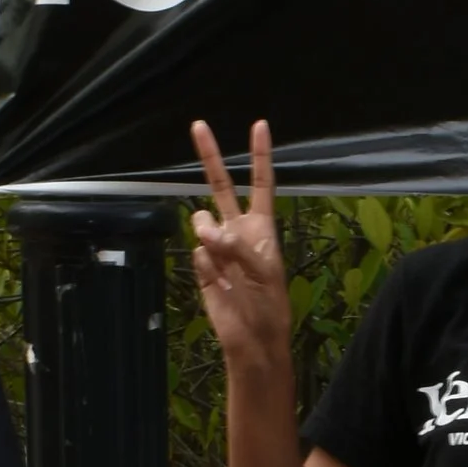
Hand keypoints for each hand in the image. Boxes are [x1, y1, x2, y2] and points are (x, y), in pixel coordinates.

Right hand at [188, 118, 290, 368]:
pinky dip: (207, 266)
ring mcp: (216, 248)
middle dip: (211, 157)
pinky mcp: (201, 266)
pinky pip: (198, 254)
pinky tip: (219, 283)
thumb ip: (237, 245)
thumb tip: (205, 230)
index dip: (260, 156)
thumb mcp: (265, 272)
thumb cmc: (269, 307)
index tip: (260, 125)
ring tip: (225, 263)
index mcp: (262, 229)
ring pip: (202, 223)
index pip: (261, 184)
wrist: (251, 341)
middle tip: (198, 124)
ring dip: (210, 235)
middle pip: (222, 187)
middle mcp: (238, 232)